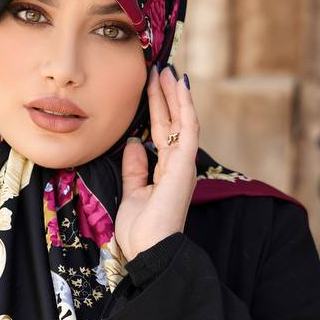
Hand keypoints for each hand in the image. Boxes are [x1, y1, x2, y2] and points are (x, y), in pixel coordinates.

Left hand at [115, 65, 197, 262]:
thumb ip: (134, 168)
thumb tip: (133, 143)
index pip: (161, 133)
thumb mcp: (132, 192)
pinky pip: (187, 128)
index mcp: (167, 172)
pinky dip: (185, 105)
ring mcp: (184, 164)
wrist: (150, 250)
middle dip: (164, 96)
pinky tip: (180, 86)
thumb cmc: (141, 230)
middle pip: (171, 123)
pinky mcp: (186, 164)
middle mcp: (178, 165)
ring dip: (174, 94)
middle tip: (158, 70)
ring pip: (181, 120)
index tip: (150, 87)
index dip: (156, 110)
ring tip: (167, 70)